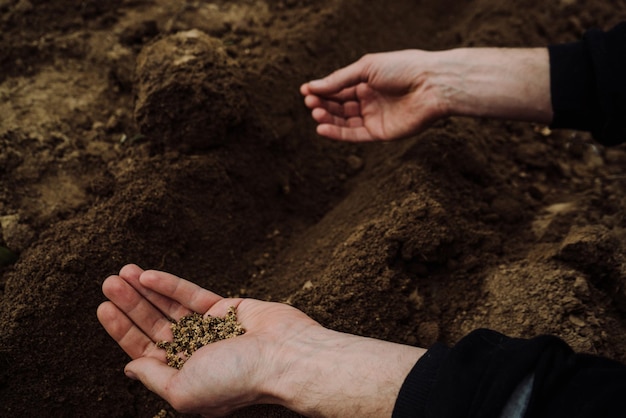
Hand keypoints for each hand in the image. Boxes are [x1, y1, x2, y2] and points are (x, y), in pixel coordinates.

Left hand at [98, 265, 424, 416]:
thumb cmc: (237, 380)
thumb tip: (129, 367)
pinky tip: (148, 274)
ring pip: (170, 305)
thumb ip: (154, 378)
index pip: (143, 349)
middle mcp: (194, 352)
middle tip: (108, 282)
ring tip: (122, 272)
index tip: (103, 308)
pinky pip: (192, 294)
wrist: (285, 357)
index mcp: (183, 375)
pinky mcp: (225, 307)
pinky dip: (170, 284)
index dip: (121, 329)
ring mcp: (209, 328)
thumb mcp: (183, 390)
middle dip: (130, 304)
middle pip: (153, 324)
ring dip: (145, 290)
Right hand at [300, 50, 450, 141]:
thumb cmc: (403, 68)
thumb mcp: (366, 68)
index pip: (338, 88)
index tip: (305, 90)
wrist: (432, 85)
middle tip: (309, 103)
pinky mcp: (380, 133)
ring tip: (314, 113)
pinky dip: (337, 133)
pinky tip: (322, 128)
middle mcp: (369, 100)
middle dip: (323, 104)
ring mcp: (374, 117)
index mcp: (367, 81)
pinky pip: (354, 135)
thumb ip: (339, 80)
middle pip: (339, 105)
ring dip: (327, 118)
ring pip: (344, 121)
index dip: (321, 90)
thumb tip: (312, 86)